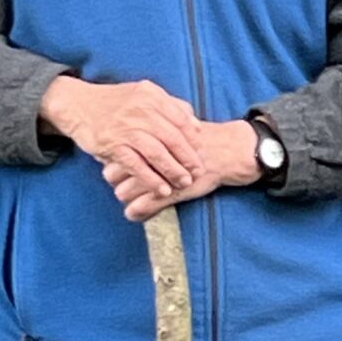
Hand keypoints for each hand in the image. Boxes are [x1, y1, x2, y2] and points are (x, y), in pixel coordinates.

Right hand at [40, 78, 204, 194]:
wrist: (77, 104)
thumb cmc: (115, 102)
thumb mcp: (143, 95)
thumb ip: (170, 106)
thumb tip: (196, 125)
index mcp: (151, 97)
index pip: (181, 119)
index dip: (194, 138)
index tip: (203, 152)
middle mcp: (140, 110)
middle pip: (172, 138)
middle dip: (188, 158)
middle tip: (198, 172)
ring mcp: (125, 128)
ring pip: (156, 153)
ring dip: (173, 171)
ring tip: (183, 183)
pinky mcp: (112, 144)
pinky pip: (135, 165)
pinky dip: (151, 179)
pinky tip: (161, 190)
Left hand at [103, 120, 262, 221]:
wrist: (228, 151)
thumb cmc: (202, 140)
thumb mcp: (176, 127)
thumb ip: (155, 132)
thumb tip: (134, 138)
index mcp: (146, 140)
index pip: (115, 155)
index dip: (114, 163)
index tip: (123, 168)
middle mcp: (146, 158)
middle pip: (113, 175)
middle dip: (117, 181)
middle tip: (127, 184)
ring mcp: (156, 177)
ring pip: (123, 193)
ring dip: (126, 197)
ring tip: (136, 197)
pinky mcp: (167, 194)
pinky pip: (140, 209)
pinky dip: (136, 213)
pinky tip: (138, 213)